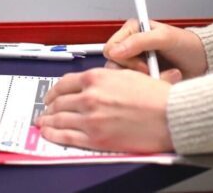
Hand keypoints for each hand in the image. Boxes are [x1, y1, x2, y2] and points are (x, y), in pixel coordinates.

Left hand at [37, 67, 178, 151]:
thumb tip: (96, 84)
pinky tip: (49, 134)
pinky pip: (66, 137)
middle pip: (59, 101)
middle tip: (47, 110)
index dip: (55, 90)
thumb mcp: (127, 74)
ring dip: (48, 120)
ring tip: (44, 122)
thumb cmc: (155, 96)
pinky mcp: (95, 138)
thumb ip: (106, 78)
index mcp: (97, 77)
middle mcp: (90, 96)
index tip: (52, 94)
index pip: (65, 83)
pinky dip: (54, 135)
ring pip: (59, 118)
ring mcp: (90, 118)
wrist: (168, 115)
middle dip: (50, 106)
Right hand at [103, 19, 207, 78]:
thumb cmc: (187, 45)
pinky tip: (163, 80)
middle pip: (114, 67)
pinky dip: (150, 87)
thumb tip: (116, 51)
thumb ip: (139, 41)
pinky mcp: (142, 78)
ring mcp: (136, 64)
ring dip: (144, 81)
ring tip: (162, 76)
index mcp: (132, 31)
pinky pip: (135, 88)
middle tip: (152, 72)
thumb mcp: (165, 38)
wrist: (203, 62)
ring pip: (124, 80)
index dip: (124, 59)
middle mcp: (130, 47)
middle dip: (135, 73)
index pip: (111, 48)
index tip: (144, 64)